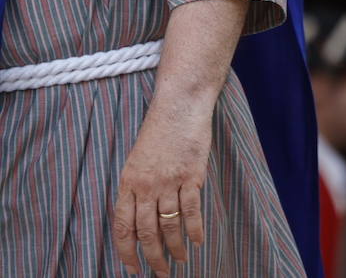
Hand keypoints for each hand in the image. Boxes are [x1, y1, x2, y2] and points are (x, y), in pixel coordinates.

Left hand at [113, 103, 211, 275]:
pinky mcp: (191, 176)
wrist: (180, 107)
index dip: (127, 252)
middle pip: (147, 232)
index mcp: (128, 183)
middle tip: (161, 273)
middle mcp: (146, 186)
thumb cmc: (160, 132)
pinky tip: (198, 241)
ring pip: (169, 225)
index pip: (123, 227)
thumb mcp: (138, 160)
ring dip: (175, 248)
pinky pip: (191, 210)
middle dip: (153, 257)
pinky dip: (195, 229)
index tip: (134, 268)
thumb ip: (138, 188)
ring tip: (181, 261)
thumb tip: (141, 219)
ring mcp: (169, 181)